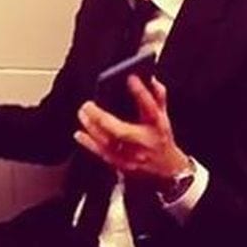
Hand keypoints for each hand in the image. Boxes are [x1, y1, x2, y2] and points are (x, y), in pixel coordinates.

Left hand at [74, 76, 189, 183]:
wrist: (167, 168)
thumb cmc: (162, 138)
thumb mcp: (164, 115)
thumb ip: (158, 96)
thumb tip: (150, 79)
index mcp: (158, 125)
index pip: (150, 107)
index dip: (141, 92)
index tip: (130, 78)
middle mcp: (145, 141)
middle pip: (122, 130)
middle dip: (102, 117)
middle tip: (88, 104)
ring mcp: (133, 155)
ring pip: (108, 143)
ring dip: (92, 128)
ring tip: (83, 114)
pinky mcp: (122, 165)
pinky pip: (103, 154)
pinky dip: (89, 143)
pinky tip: (80, 133)